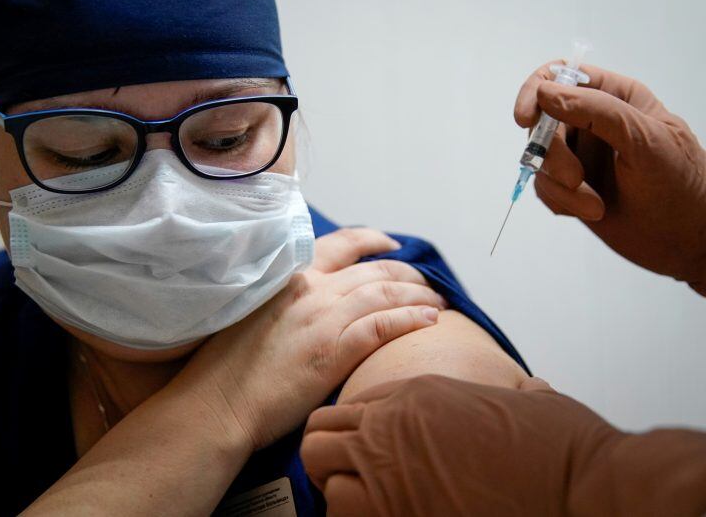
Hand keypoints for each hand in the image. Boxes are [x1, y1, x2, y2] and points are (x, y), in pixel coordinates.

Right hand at [177, 228, 446, 449]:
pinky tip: (430, 322)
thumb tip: (312, 299)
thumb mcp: (253, 311)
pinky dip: (411, 319)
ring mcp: (323, 318)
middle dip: (407, 272)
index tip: (392, 245)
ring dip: (418, 295)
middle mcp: (311, 289)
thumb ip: (286, 297)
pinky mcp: (334, 351)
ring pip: (385, 293)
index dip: (373, 240)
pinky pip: (384, 326)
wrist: (216, 402)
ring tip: (438, 302)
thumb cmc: (229, 367)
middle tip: (425, 282)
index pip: (342, 243)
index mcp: (290, 276)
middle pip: (373, 269)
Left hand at [301, 374, 623, 516]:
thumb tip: (530, 392)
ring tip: (366, 504)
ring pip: (319, 470)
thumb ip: (512, 394)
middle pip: (319, 435)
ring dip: (337, 489)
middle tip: (351, 479)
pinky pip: (341, 512)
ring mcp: (388, 465)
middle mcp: (391, 423)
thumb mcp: (530, 401)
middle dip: (327, 457)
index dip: (353, 433)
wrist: (578, 481)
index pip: (350, 407)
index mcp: (419, 393)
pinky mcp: (393, 508)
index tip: (364, 452)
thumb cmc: (558, 445)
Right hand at [514, 63, 705, 294]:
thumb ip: (597, 111)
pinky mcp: (571, 186)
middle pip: (543, 122)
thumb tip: (546, 92)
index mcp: (616, 97)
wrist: (685, 241)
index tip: (526, 119)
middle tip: (575, 179)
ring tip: (594, 205)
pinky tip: (589, 210)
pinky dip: (560, 202)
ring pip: (539, 158)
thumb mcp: (644, 140)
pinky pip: (543, 186)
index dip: (536, 91)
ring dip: (560, 186)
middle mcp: (593, 121)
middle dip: (552, 155)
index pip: (562, 76)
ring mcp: (580, 155)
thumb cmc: (680, 186)